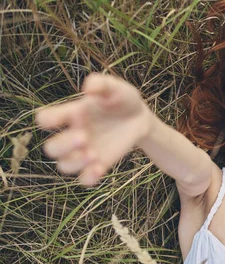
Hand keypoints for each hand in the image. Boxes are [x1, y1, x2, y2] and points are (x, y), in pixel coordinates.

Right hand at [35, 73, 153, 186]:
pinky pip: (84, 179)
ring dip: (74, 163)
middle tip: (84, 137)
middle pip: (51, 148)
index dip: (47, 120)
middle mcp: (72, 134)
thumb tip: (88, 88)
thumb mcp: (115, 88)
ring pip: (63, 166)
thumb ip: (102, 84)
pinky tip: (100, 169)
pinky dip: (88, 178)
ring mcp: (84, 152)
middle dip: (63, 145)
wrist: (140, 118)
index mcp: (70, 114)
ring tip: (94, 154)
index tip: (65, 116)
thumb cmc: (122, 99)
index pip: (45, 119)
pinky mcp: (98, 164)